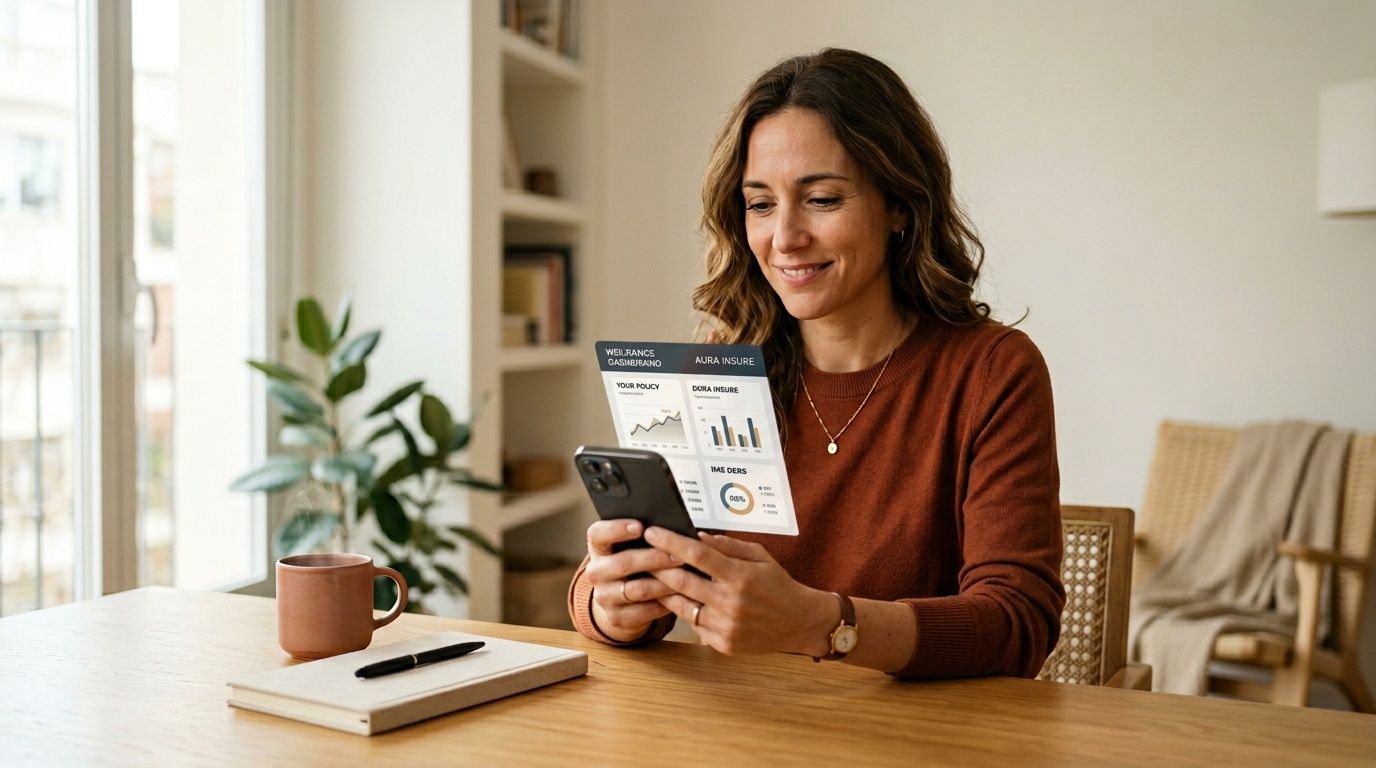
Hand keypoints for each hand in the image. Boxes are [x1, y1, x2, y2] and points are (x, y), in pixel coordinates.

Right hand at [583, 519, 682, 641]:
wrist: (622, 599)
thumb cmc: (635, 562)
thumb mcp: (633, 546)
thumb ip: (646, 537)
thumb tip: (672, 531)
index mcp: (598, 547)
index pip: (598, 533)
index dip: (617, 529)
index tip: (640, 526)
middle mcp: (595, 572)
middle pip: (623, 563)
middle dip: (654, 558)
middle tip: (679, 556)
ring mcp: (603, 596)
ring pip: (637, 589)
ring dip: (664, 583)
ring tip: (685, 577)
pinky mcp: (615, 617)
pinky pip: (643, 611)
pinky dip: (664, 604)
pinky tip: (678, 597)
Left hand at [643, 527, 835, 655]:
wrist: (798, 622)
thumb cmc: (778, 584)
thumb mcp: (760, 556)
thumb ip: (728, 546)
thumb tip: (696, 535)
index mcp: (740, 576)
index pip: (697, 554)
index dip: (670, 542)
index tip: (652, 532)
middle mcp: (730, 602)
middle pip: (681, 581)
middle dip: (656, 566)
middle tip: (641, 554)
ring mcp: (725, 626)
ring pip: (682, 606)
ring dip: (663, 590)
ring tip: (652, 578)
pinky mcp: (722, 644)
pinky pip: (694, 625)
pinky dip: (685, 611)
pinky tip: (678, 601)